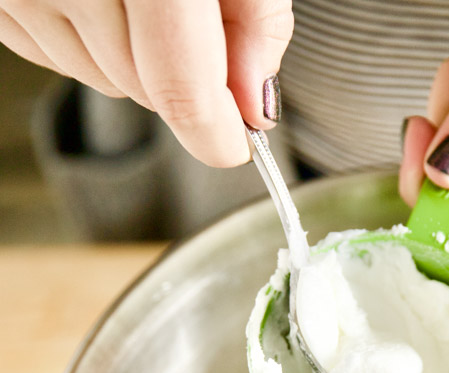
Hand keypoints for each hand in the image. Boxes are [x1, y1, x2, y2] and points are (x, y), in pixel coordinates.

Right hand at [0, 0, 293, 166]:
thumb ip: (255, 18)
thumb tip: (254, 103)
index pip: (181, 88)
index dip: (215, 132)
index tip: (234, 145)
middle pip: (144, 90)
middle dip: (180, 75)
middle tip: (189, 13)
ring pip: (100, 79)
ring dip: (132, 57)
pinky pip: (54, 54)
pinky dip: (85, 37)